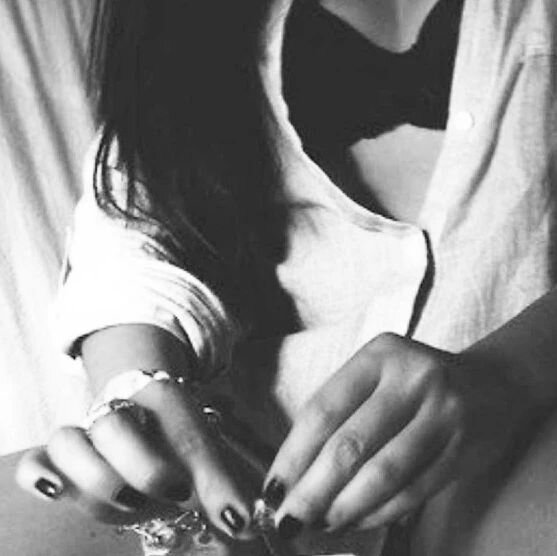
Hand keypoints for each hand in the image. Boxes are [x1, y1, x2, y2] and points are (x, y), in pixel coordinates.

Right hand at [16, 378, 257, 539]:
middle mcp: (120, 408)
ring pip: (68, 442)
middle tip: (178, 494)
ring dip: (96, 480)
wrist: (146, 416)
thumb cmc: (179, 441)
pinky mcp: (63, 456)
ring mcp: (86, 431)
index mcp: (165, 398)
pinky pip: (36, 460)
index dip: (211, 476)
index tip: (234, 516)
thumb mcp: (209, 458)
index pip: (186, 431)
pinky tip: (58, 490)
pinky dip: (40, 475)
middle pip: (113, 426)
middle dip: (145, 468)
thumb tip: (239, 524)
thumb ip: (223, 487)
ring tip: (130, 502)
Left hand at [263, 333, 523, 536]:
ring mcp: (443, 412)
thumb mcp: (377, 376)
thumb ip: (341, 412)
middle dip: (312, 490)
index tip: (272, 487)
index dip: (294, 453)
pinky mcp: (464, 448)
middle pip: (350, 444)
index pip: (323, 408)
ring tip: (320, 523)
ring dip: (345, 506)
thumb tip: (295, 472)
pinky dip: (380, 512)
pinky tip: (357, 520)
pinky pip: (414, 490)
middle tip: (288, 519)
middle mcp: (412, 377)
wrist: (492, 383)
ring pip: (383, 473)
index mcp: (379, 354)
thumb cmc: (415, 382)